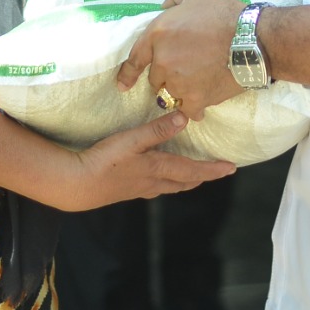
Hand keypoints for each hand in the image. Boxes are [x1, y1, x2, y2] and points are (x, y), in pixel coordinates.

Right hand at [58, 111, 234, 210]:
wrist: (78, 186)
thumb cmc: (104, 161)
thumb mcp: (131, 140)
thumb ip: (157, 130)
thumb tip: (184, 119)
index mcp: (158, 169)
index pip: (192, 170)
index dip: (213, 169)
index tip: (231, 168)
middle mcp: (153, 182)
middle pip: (184, 181)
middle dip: (201, 176)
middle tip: (216, 171)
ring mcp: (139, 189)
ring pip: (170, 186)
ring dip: (185, 180)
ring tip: (192, 175)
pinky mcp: (126, 190)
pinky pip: (155, 186)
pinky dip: (166, 181)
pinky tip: (158, 177)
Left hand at [117, 0, 246, 120]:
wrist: (253, 39)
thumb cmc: (224, 12)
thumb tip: (166, 7)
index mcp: (158, 34)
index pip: (134, 59)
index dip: (127, 74)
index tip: (123, 85)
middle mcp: (163, 61)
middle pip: (155, 79)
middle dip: (166, 75)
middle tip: (184, 68)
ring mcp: (179, 82)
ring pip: (170, 95)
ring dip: (179, 91)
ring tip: (194, 85)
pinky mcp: (197, 99)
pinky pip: (188, 110)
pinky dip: (193, 109)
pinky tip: (200, 106)